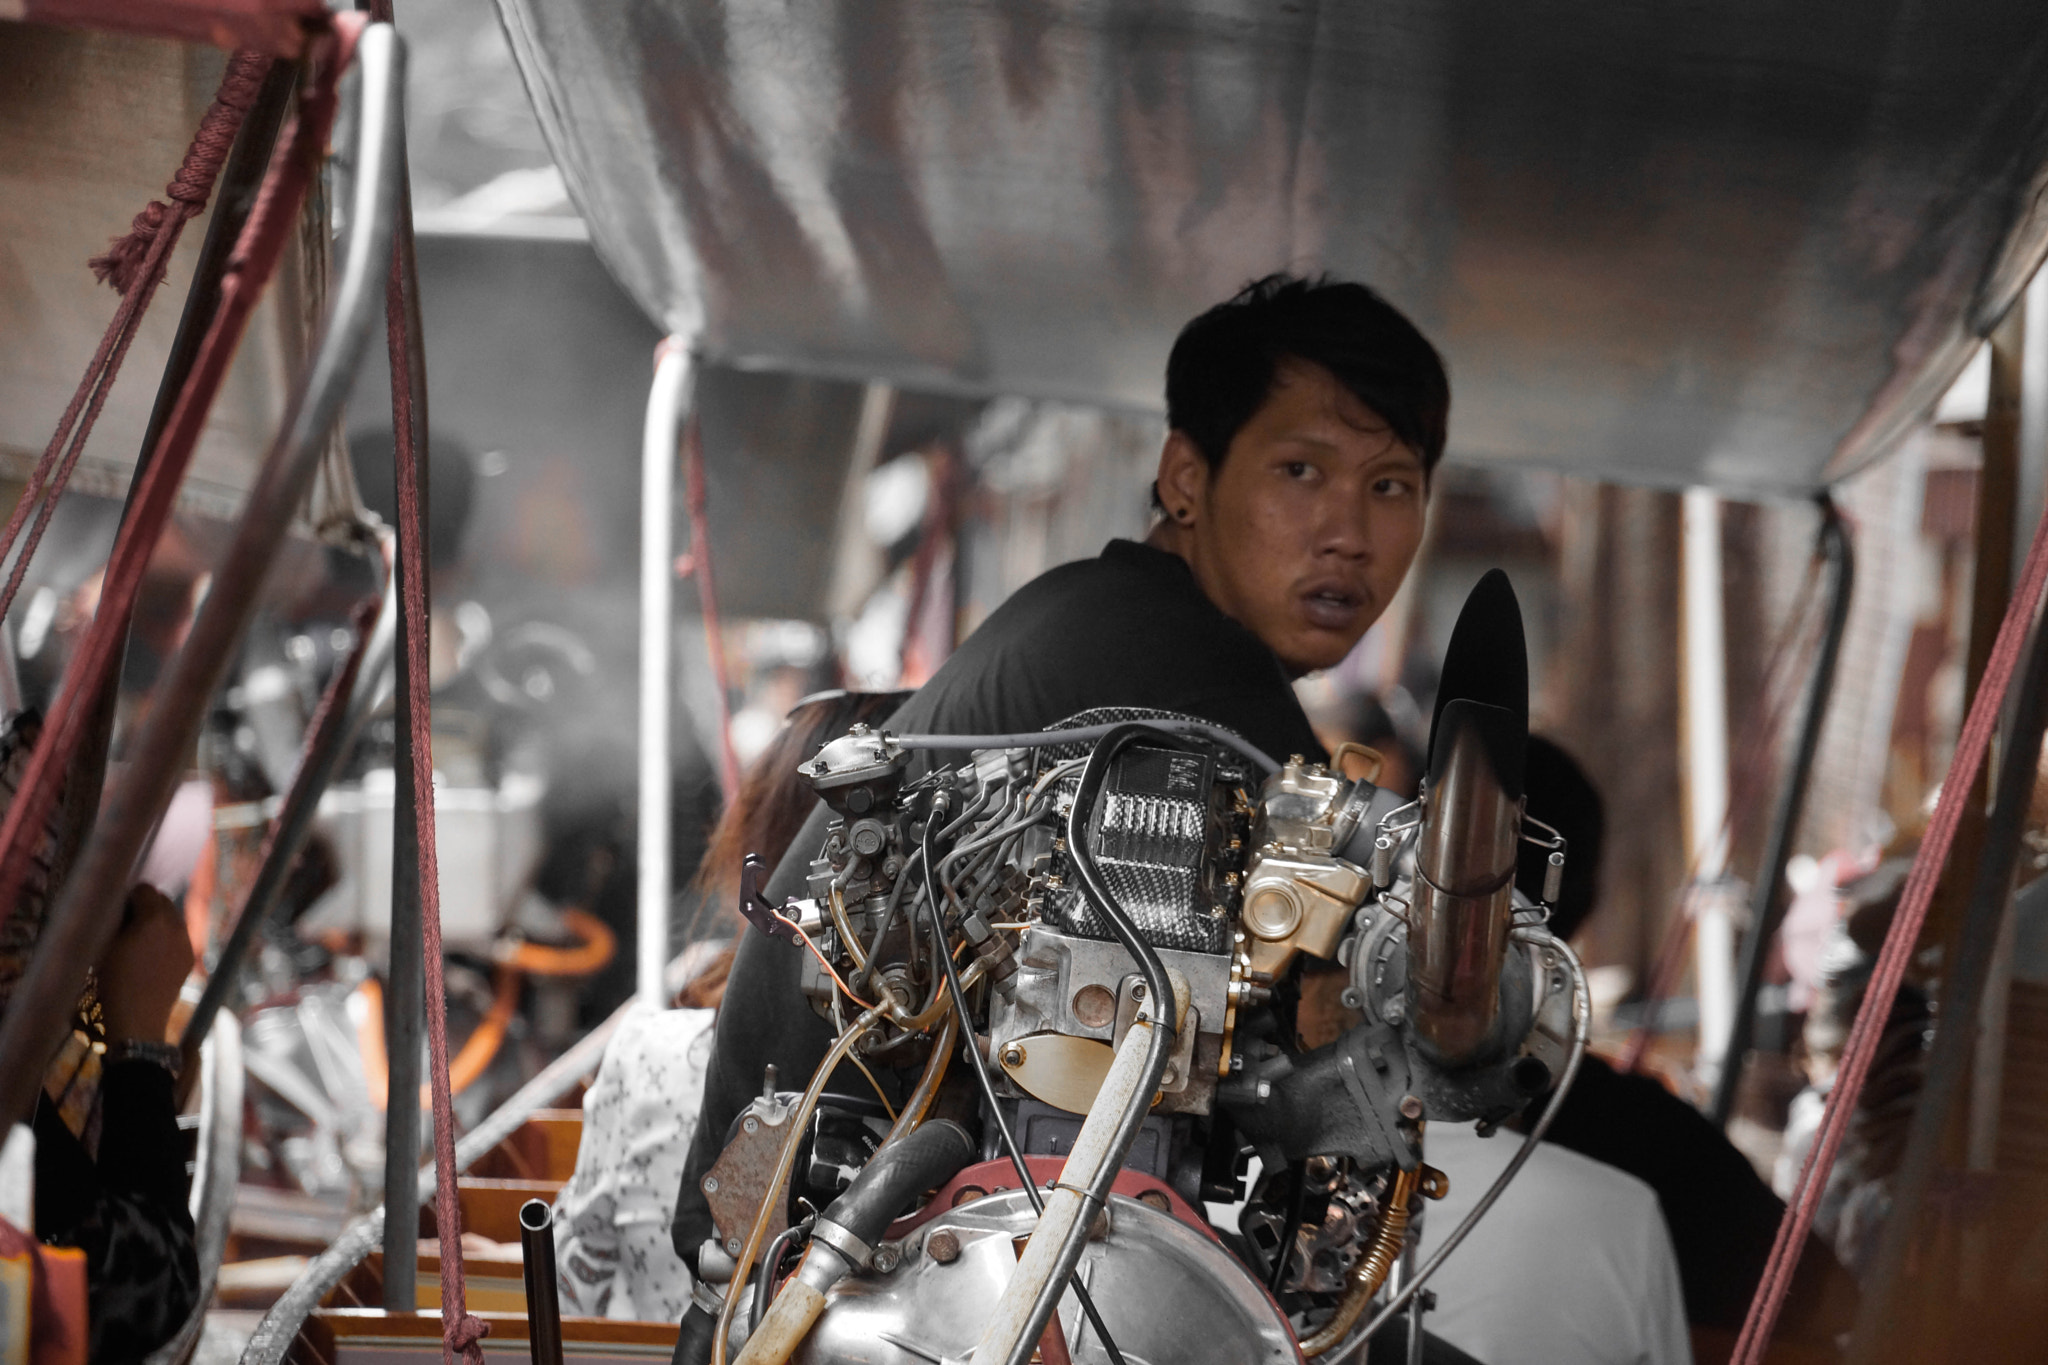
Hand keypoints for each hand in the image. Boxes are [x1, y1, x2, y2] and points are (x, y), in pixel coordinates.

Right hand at [96, 884, 194, 1044]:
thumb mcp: (107, 945)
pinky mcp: (191, 958)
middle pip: (164, 900)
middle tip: (128, 921)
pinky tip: (152, 954)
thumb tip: (123, 905)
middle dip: (147, 905)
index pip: (145, 889)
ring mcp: (187, 942)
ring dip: (159, 920)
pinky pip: (180, 936)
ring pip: (174, 918)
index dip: (130, 896)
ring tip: (140, 938)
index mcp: (154, 919)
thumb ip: (118, 919)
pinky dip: (168, 937)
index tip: (119, 909)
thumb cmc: (114, 981)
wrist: (138, 1018)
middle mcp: (177, 926)